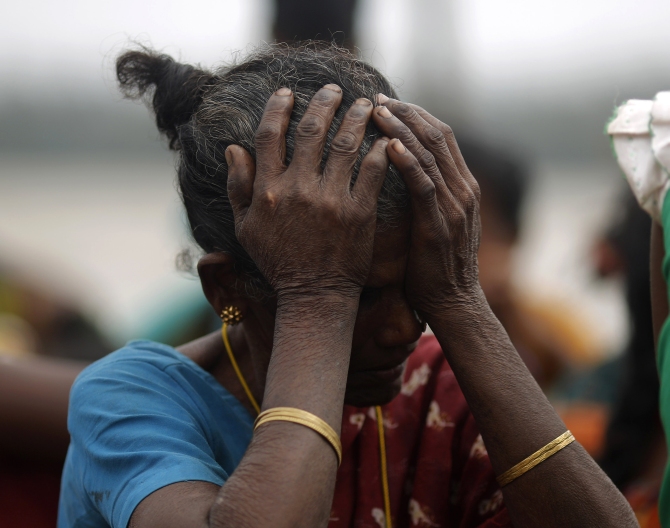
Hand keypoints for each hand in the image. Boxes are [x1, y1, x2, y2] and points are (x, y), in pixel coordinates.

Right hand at [226, 86, 389, 301]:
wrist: (313, 296)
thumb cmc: (278, 262)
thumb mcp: (245, 228)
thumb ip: (238, 186)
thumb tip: (233, 148)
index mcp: (267, 190)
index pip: (269, 135)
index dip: (278, 108)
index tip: (287, 92)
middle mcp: (297, 189)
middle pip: (311, 131)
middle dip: (324, 102)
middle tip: (335, 89)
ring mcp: (330, 200)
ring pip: (345, 144)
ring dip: (356, 117)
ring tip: (365, 103)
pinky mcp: (359, 213)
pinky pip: (372, 172)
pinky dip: (380, 150)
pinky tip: (384, 137)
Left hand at [372, 95, 484, 321]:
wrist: (453, 303)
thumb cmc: (434, 266)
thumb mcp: (435, 223)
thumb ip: (426, 196)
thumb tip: (398, 174)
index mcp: (462, 186)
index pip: (441, 137)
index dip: (415, 115)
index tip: (387, 102)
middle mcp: (463, 189)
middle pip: (436, 136)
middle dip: (406, 113)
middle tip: (376, 98)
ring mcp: (454, 205)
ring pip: (429, 154)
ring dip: (402, 129)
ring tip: (376, 111)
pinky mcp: (440, 223)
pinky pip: (424, 185)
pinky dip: (407, 162)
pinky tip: (388, 145)